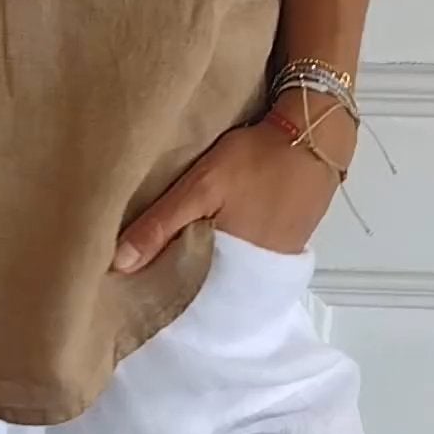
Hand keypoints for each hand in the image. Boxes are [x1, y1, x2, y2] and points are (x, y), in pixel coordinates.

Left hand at [112, 113, 350, 272]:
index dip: (163, 289)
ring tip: (178, 247)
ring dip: (206, 263)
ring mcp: (275, 259)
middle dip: (182, 277)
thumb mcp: (201, 187)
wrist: (313, 137)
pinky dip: (230, 250)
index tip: (137, 284)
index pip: (188, 297)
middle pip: (210, 286)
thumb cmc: (258, 159)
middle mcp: (256, 275)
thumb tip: (120, 264)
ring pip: (229, 272)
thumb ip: (160, 225)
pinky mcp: (288, 243)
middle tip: (152, 264)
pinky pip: (251, 258)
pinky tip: (217, 233)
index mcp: (231, 268)